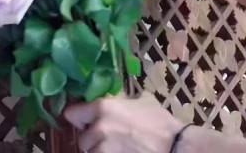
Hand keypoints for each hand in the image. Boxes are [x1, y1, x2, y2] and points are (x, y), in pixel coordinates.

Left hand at [65, 92, 182, 152]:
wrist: (173, 147)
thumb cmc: (159, 122)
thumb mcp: (142, 101)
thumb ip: (123, 100)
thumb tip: (118, 99)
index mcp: (103, 108)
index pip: (72, 113)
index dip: (78, 116)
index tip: (83, 119)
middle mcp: (97, 129)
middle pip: (82, 138)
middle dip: (93, 138)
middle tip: (108, 137)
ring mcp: (101, 151)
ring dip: (99, 151)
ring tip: (117, 148)